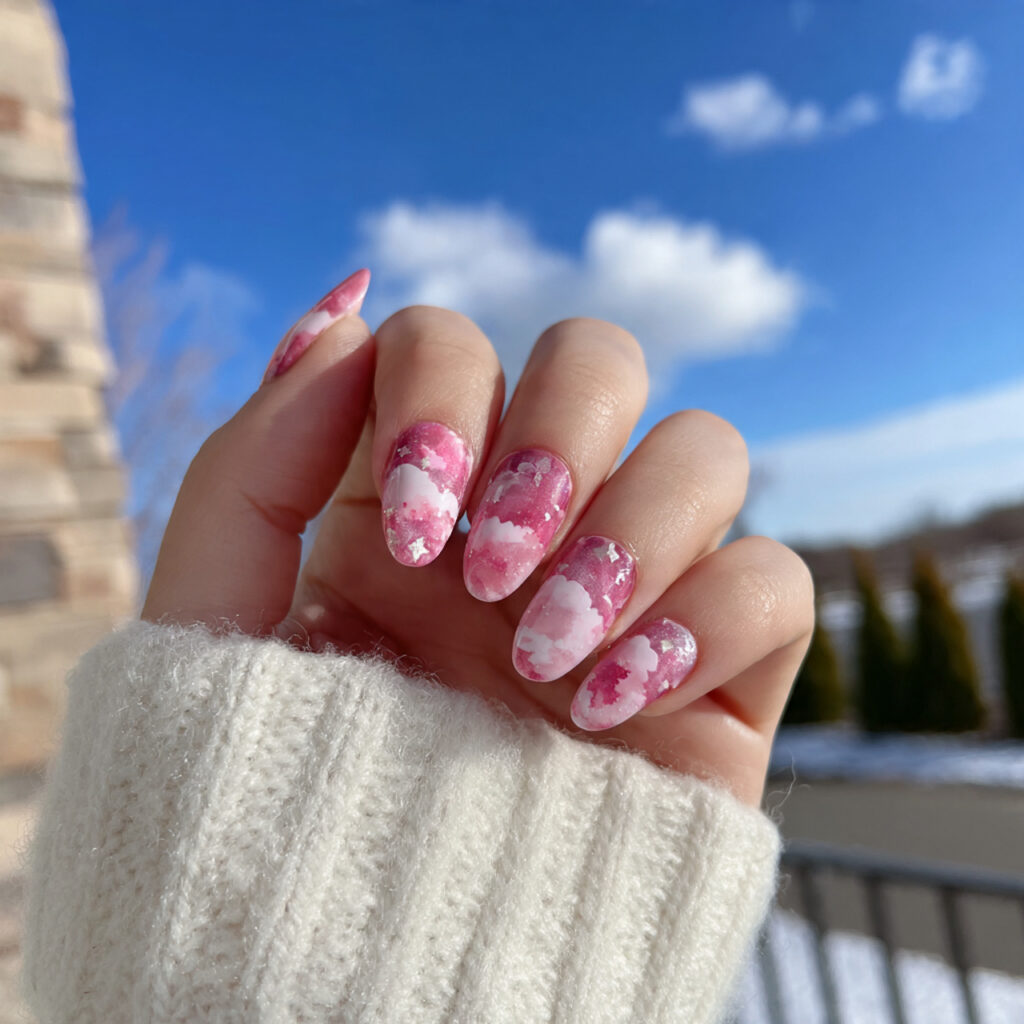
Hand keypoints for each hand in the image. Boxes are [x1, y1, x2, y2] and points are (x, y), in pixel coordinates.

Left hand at [143, 270, 814, 806]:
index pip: (456, 342)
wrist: (356, 953)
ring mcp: (630, 584)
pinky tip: (609, 710)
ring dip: (632, 532)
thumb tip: (344, 308)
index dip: (442, 396)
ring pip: (707, 449)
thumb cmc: (271, 788)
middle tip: (490, 573)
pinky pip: (777, 582)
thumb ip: (254, 460)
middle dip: (556, 435)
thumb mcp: (220, 616)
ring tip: (546, 656)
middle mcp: (532, 516)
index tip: (411, 528)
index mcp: (418, 488)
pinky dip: (705, 623)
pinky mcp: (716, 671)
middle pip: (602, 355)